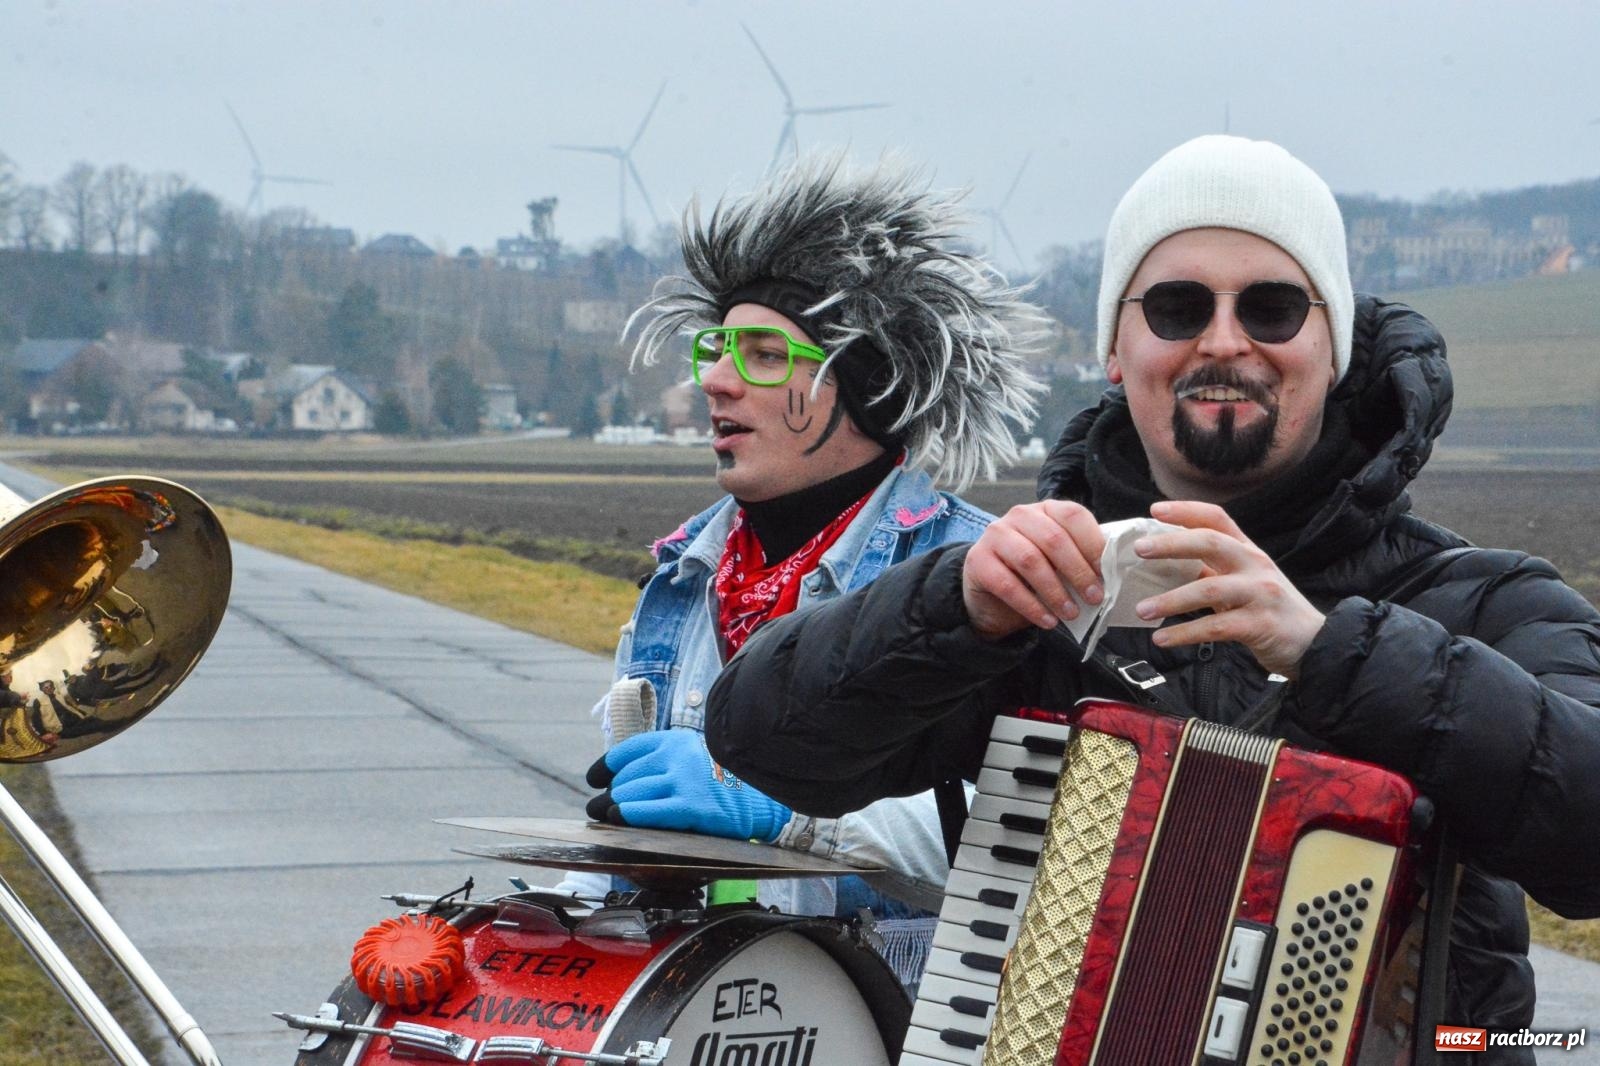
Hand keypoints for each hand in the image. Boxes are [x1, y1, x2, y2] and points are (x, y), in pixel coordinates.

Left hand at [585, 729, 791, 842]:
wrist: (764, 799)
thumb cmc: (723, 784)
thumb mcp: (694, 758)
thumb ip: (663, 762)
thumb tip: (617, 781)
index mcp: (676, 740)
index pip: (627, 751)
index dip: (606, 767)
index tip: (595, 780)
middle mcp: (677, 755)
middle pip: (625, 776)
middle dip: (612, 794)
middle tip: (603, 808)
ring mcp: (684, 780)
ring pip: (630, 793)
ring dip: (615, 807)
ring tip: (609, 816)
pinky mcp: (690, 807)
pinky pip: (646, 812)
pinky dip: (627, 815)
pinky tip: (617, 819)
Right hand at [961, 500, 1106, 638]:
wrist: (990, 593)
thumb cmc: (1033, 575)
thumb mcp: (1059, 562)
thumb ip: (1080, 559)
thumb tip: (1110, 575)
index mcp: (1045, 509)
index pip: (1073, 516)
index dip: (1093, 544)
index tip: (1107, 573)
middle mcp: (1019, 515)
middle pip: (1054, 539)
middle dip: (1078, 572)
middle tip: (1094, 598)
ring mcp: (995, 535)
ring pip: (1030, 561)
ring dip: (1055, 591)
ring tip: (1071, 613)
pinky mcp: (978, 560)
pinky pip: (1008, 585)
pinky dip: (1032, 606)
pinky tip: (1047, 621)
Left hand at [1131, 501, 1324, 678]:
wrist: (1316, 643)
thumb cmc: (1270, 609)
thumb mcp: (1244, 581)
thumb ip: (1212, 570)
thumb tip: (1165, 563)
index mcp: (1248, 551)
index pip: (1217, 518)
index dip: (1186, 510)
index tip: (1155, 509)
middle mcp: (1255, 565)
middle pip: (1211, 543)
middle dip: (1172, 544)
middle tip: (1139, 550)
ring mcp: (1259, 594)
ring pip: (1209, 589)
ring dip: (1170, 600)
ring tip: (1142, 609)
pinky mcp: (1259, 624)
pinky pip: (1215, 627)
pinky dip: (1184, 633)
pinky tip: (1162, 638)